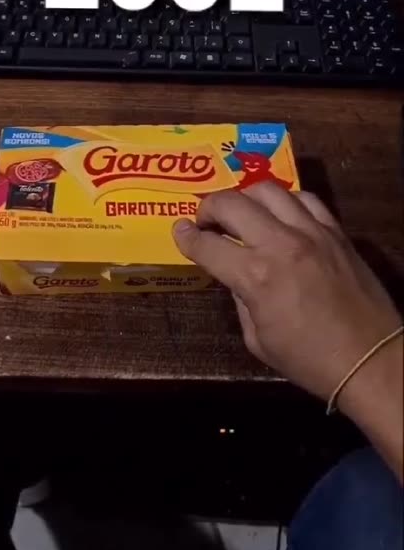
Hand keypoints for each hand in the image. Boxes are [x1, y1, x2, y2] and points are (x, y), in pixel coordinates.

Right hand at [173, 183, 401, 404]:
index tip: (179, 232)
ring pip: (267, 189)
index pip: (207, 245)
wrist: (370, 359)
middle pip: (231, 203)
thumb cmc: (309, 360)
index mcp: (255, 276)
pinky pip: (305, 198)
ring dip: (245, 197)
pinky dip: (285, 200)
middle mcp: (280, 244)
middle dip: (208, 207)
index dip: (185, 237)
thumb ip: (240, 299)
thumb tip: (235, 275)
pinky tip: (280, 213)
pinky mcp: (335, 231)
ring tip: (240, 211)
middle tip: (204, 220)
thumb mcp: (257, 340)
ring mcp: (311, 232)